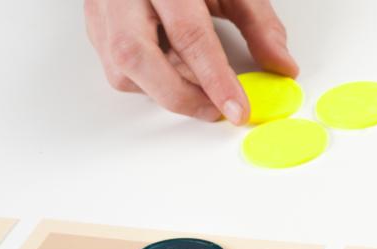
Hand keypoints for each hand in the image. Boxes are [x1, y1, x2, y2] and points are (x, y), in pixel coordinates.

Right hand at [83, 0, 297, 122]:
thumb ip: (260, 24)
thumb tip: (282, 65)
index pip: (188, 33)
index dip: (215, 78)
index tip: (237, 108)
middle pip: (136, 56)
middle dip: (179, 94)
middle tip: (215, 110)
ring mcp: (100, 7)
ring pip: (119, 68)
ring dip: (162, 89)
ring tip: (197, 85)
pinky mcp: (93, 22)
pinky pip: (114, 66)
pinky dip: (149, 79)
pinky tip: (173, 69)